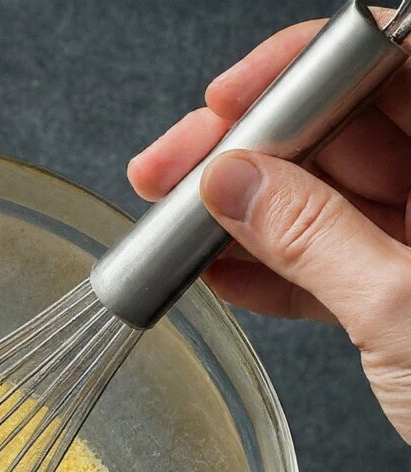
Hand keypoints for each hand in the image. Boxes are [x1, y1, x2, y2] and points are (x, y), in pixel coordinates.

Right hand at [127, 11, 410, 442]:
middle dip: (253, 148)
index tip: (229, 98)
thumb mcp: (401, 311)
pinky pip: (329, 265)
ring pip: (326, 201)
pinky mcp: (405, 297)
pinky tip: (223, 277)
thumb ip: (313, 238)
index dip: (304, 70)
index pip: (392, 64)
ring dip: (247, 216)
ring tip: (184, 229)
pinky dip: (273, 274)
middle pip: (345, 129)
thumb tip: (233, 184)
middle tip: (180, 168)